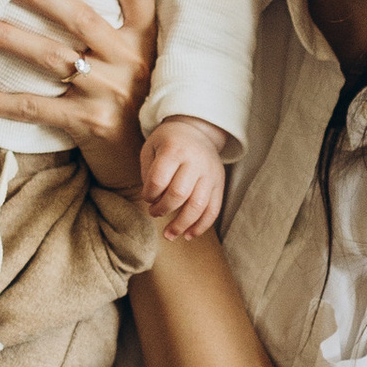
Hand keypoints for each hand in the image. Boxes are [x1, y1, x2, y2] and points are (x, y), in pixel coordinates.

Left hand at [0, 0, 157, 192]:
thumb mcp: (141, 60)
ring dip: (7, 37)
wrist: (151, 169)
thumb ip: (118, 27)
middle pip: (79, 15)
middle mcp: (130, 61)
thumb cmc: (136, 104)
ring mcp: (108, 93)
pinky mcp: (87, 124)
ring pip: (50, 56)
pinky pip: (34, 108)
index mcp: (145, 39)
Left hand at [140, 114, 229, 240]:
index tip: (147, 198)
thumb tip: (153, 202)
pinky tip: (189, 235)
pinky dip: (201, 226)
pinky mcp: (220, 184)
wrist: (197, 131)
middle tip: (154, 213)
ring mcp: (210, 173)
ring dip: (182, 224)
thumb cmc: (168, 143)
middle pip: (179, 194)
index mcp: (174, 149)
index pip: (158, 180)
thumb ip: (148, 174)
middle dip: (163, 209)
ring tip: (169, 235)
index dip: (149, 195)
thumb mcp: (151, 148)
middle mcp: (195, 161)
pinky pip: (214, 210)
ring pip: (198, 205)